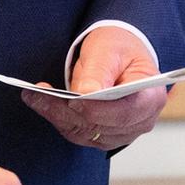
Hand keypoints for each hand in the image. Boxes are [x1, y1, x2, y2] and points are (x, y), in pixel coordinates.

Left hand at [21, 26, 167, 150]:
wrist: (118, 54)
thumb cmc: (119, 48)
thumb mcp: (110, 50)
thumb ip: (99, 73)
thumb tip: (86, 95)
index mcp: (151, 98)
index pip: (125, 113)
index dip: (99, 111)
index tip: (74, 101)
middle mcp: (140, 121)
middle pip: (101, 126)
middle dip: (68, 111)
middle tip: (40, 94)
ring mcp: (121, 133)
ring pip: (85, 133)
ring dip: (57, 115)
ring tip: (33, 96)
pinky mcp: (102, 135)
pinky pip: (77, 132)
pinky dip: (57, 118)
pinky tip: (40, 102)